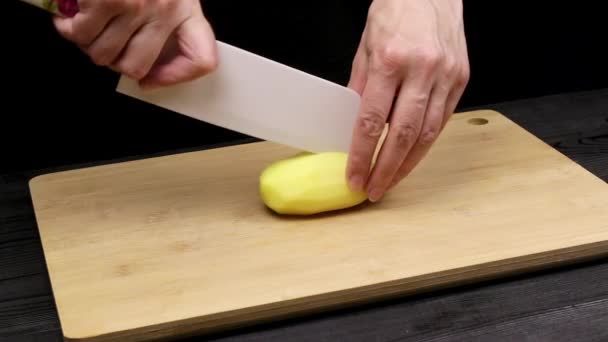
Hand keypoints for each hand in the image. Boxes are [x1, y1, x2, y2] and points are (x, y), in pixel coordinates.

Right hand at [53, 0, 217, 87]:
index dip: (176, 77)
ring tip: (85, 26)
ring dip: (87, 44)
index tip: (152, 79)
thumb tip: (146, 60)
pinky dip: (68, 28)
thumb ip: (165, 16)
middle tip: (104, 44)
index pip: (201, 59)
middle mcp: (167, 9)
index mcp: (186, 6)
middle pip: (137, 66)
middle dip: (113, 60)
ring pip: (104, 55)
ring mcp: (137, 6)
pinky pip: (80, 35)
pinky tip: (70, 16)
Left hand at [346, 0, 469, 201]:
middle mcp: (423, 70)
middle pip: (403, 135)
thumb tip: (353, 126)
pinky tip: (411, 156)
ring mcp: (447, 76)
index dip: (362, 155)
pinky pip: (442, 121)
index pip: (373, 120)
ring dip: (408, 164)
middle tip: (373, 189)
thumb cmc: (396, 11)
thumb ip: (360, 88)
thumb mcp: (366, 47)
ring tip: (391, 181)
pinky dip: (425, 143)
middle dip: (386, 169)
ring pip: (427, 134)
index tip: (354, 176)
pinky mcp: (461, 79)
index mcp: (392, 61)